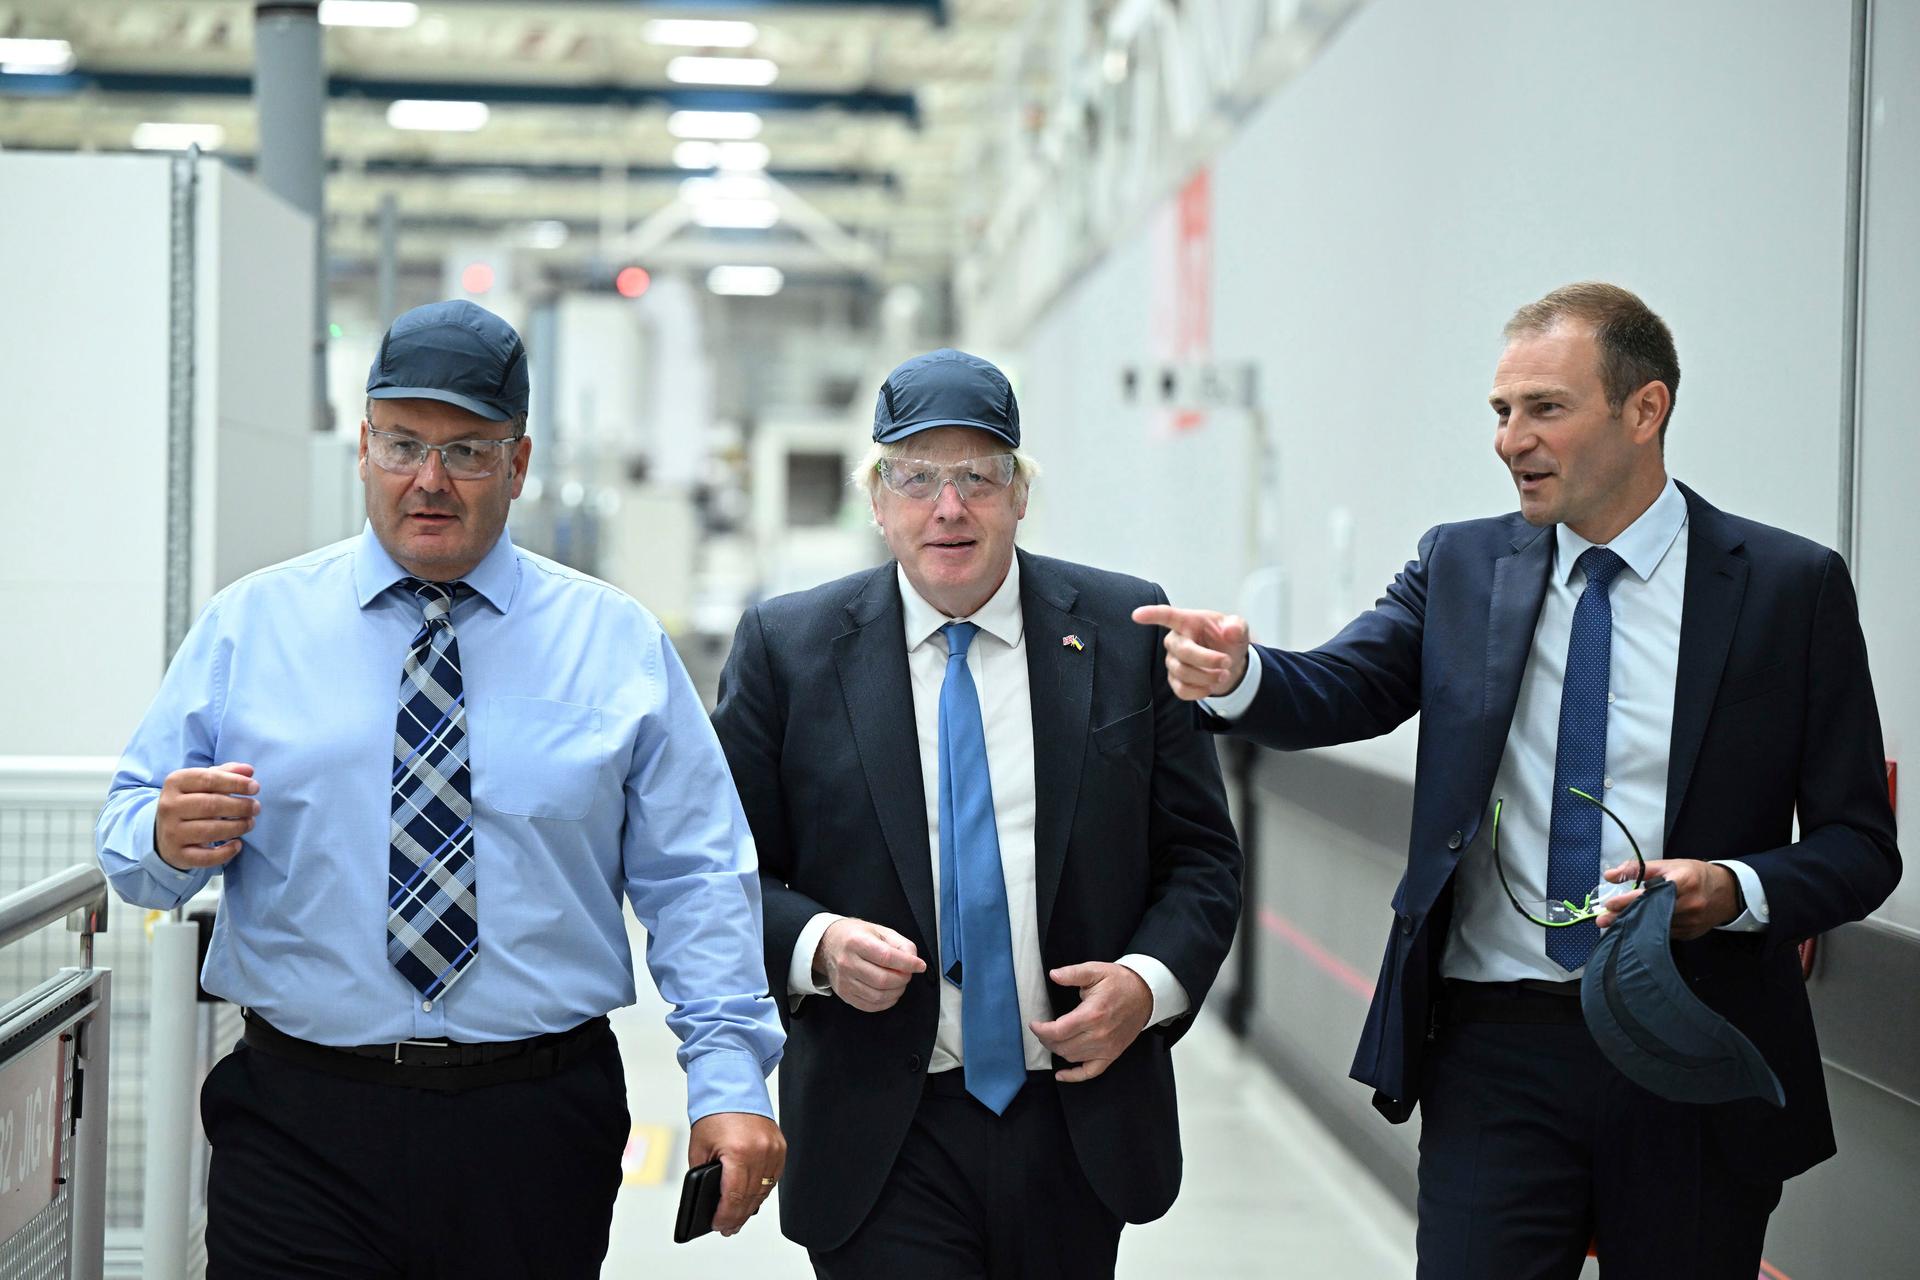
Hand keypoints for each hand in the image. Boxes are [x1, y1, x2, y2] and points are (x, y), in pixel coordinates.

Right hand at [154, 763, 259, 869]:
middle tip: (256, 807)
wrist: (164, 832)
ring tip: (250, 823)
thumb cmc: (191, 802)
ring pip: (210, 831)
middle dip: (240, 806)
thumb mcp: (203, 783)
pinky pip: (205, 857)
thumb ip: (226, 773)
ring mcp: (171, 832)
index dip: (236, 783)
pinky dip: (225, 852)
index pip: (209, 779)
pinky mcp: (177, 854)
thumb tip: (249, 770)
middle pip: (211, 805)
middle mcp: (169, 806)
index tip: (255, 788)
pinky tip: (238, 844)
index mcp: (175, 782)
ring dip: (237, 827)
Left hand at [688, 1112, 785, 1236]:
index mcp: (739, 1152)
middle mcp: (761, 1151)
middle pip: (751, 1197)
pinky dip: (762, 1189)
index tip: (719, 1226)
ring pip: (765, 1189)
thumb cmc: (714, 1113)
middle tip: (728, 1229)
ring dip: (751, 1206)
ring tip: (739, 1218)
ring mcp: (774, 1149)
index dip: (726, 1216)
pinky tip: (752, 1198)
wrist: (733, 1087)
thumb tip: (709, 1199)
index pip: (734, 1196)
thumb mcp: (699, 1148)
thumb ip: (704, 1175)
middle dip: (738, 1216)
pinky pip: (773, 1177)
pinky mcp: (780, 1146)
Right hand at [815, 918, 926, 1011]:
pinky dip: (886, 1003)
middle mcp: (847, 962)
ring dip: (896, 992)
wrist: (827, 944)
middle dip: (903, 979)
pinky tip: (891, 993)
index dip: (908, 963)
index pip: (887, 957)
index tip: (920, 965)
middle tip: (908, 974)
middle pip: (883, 980)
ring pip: (877, 996)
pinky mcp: (844, 994)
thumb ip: (900, 944)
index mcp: (856, 942)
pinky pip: (869, 1005)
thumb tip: (914, 961)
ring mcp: (844, 981)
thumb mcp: (879, 930)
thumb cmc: (855, 935)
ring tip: (900, 982)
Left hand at [1029, 962, 1152, 1082]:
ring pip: (1072, 1057)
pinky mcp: (1112, 1055)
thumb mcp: (1096, 970)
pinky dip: (1074, 1076)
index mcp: (1093, 1014)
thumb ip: (1073, 973)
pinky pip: (1090, 1072)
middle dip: (1046, 1039)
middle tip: (1041, 1030)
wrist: (1146, 995)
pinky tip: (1061, 1074)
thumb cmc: (1120, 982)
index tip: (1034, 1024)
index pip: (1058, 1031)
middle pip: (1062, 1046)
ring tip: (1051, 1039)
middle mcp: (1099, 1035)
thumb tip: (1053, 974)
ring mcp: (1106, 1048)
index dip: (1041, 1030)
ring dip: (1057, 1050)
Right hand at [1131, 605, 1250, 701]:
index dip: (1152, 615)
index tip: (1137, 615)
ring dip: (1207, 676)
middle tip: (1227, 663)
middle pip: (1182, 651)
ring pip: (1182, 672)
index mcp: (1188, 622)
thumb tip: (1230, 631)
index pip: (1166, 615)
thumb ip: (1237, 626)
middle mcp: (1175, 640)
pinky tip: (1210, 687)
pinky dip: (1199, 691)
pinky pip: (1181, 690)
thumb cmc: (1227, 640)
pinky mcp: (1175, 680)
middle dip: (1207, 660)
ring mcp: (1173, 661)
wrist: (1230, 663)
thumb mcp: (1238, 628)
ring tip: (1224, 674)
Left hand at [1596, 858, 1741, 939]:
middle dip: (1624, 918)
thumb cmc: (1694, 875)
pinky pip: (1665, 934)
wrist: (1727, 892)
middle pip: (1650, 913)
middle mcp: (1688, 904)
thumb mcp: (1669, 865)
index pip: (1651, 893)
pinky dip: (1649, 932)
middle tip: (1602, 921)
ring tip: (1613, 926)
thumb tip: (1609, 875)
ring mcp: (1691, 922)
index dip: (1628, 900)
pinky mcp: (1690, 934)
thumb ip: (1639, 869)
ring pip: (1657, 927)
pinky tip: (1635, 930)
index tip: (1609, 904)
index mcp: (1683, 883)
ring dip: (1634, 926)